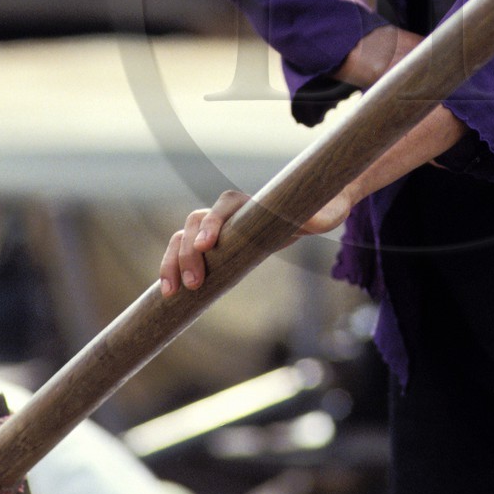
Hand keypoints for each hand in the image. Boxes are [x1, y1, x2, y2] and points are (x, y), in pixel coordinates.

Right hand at [159, 187, 353, 296]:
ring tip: (173, 292)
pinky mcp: (211, 248)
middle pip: (195, 222)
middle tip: (194, 284)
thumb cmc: (318, 212)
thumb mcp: (324, 216)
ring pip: (182, 237)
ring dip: (172, 262)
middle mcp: (228, 212)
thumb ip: (320, 219)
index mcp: (251, 202)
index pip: (224, 204)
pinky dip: (172, 269)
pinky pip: (183, 254)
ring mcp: (216, 229)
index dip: (211, 222)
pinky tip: (169, 292)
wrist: (310, 213)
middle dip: (188, 253)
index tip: (206, 245)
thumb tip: (314, 223)